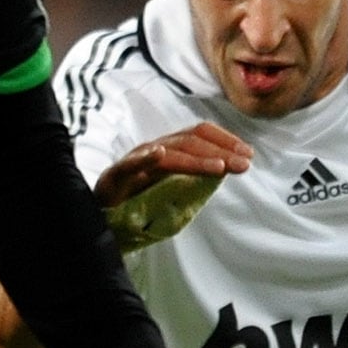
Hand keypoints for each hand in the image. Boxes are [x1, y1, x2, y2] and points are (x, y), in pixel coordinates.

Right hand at [93, 123, 251, 207]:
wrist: (99, 213)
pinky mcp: (115, 175)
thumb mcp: (173, 187)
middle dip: (220, 151)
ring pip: (168, 153)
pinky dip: (144, 158)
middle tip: (244, 164)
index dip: (225, 140)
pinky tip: (158, 154)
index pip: (199, 134)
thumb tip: (227, 168)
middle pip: (190, 141)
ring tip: (219, 167)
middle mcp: (154, 149)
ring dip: (196, 159)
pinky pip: (130, 164)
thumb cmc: (138, 200)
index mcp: (169, 150)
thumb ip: (194, 176)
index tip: (248, 154)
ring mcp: (135, 161)